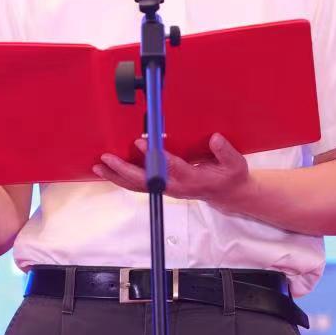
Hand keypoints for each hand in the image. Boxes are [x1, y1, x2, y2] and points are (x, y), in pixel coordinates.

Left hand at [93, 133, 251, 207]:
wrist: (228, 195)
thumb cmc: (230, 176)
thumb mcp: (236, 164)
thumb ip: (225, 152)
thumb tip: (215, 138)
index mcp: (193, 180)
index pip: (171, 167)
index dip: (156, 156)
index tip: (142, 142)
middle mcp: (176, 187)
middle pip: (146, 181)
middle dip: (124, 170)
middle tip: (107, 158)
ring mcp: (168, 189)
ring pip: (139, 186)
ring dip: (118, 176)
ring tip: (99, 165)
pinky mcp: (163, 188)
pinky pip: (140, 185)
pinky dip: (123, 178)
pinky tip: (109, 170)